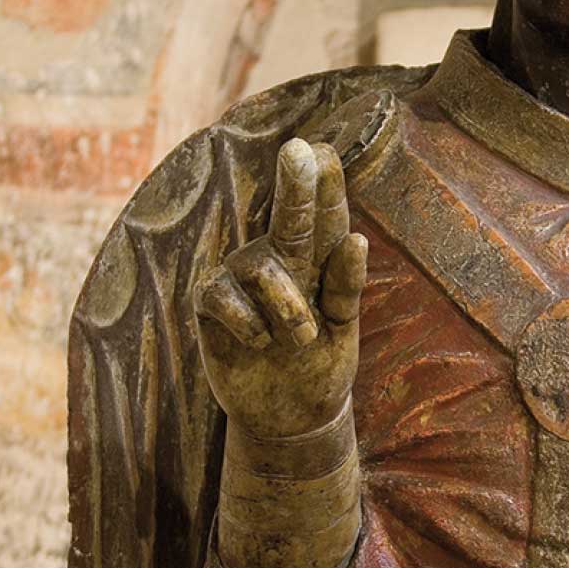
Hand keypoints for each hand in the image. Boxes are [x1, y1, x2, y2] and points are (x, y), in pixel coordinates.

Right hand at [194, 137, 366, 440]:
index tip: (323, 150)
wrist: (289, 418)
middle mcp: (280, 260)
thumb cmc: (321, 365)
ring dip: (287, 305)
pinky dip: (248, 322)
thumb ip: (347, 286)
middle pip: (288, 218)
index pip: (325, 218)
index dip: (325, 184)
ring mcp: (244, 279)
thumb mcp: (343, 331)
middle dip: (296, 186)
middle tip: (299, 150)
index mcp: (319, 261)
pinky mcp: (213, 303)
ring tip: (301, 338)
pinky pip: (224, 296)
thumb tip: (355, 238)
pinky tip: (257, 342)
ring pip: (261, 266)